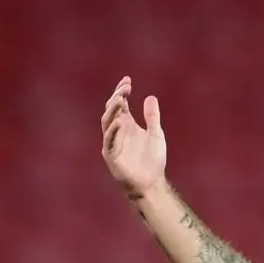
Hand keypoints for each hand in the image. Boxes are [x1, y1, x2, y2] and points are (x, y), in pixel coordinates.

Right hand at [101, 76, 166, 197]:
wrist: (151, 182)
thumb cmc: (153, 160)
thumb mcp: (156, 135)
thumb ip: (152, 117)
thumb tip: (151, 97)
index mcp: (127, 124)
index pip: (120, 104)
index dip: (122, 92)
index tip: (127, 80)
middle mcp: (117, 131)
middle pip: (112, 109)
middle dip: (117, 97)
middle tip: (125, 87)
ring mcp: (113, 142)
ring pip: (107, 122)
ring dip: (113, 110)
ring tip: (120, 99)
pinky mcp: (111, 155)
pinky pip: (109, 140)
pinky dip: (113, 130)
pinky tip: (119, 121)